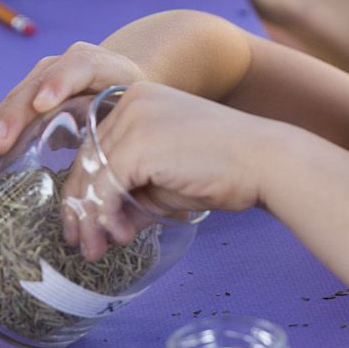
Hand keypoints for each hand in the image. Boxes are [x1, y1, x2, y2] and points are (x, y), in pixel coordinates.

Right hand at [0, 42, 145, 176]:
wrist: (119, 79)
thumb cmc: (132, 96)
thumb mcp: (138, 98)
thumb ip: (130, 112)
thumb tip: (119, 152)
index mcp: (90, 62)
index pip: (76, 67)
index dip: (58, 83)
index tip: (44, 105)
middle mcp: (56, 68)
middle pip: (31, 91)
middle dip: (12, 119)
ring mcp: (34, 83)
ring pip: (9, 108)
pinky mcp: (23, 103)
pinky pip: (2, 122)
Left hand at [61, 83, 268, 259]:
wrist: (266, 162)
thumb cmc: (227, 169)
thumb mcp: (168, 178)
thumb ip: (134, 191)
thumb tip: (106, 223)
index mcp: (139, 99)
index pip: (96, 146)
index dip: (86, 189)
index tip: (85, 224)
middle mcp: (131, 102)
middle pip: (86, 160)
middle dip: (81, 207)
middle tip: (84, 243)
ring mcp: (134, 120)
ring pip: (91, 176)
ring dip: (91, 218)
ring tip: (97, 249)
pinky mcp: (139, 145)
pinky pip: (105, 186)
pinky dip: (106, 216)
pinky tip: (121, 235)